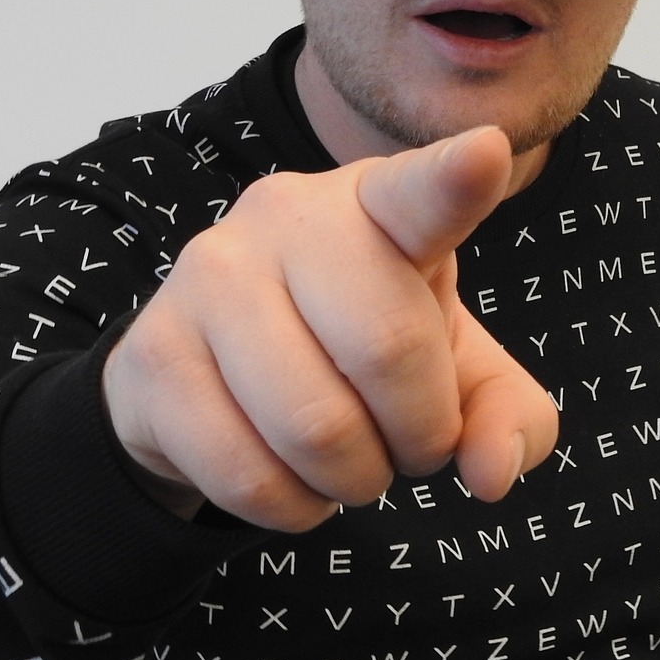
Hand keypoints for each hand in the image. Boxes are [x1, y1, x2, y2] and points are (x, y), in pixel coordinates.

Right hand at [102, 126, 558, 530]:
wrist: (210, 372)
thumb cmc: (355, 351)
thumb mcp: (451, 372)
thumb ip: (505, 415)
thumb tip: (492, 474)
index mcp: (377, 203)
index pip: (419, 193)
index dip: (455, 182)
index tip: (489, 153)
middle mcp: (286, 217)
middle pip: (386, 351)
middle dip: (419, 434)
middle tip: (408, 442)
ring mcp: (208, 278)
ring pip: (315, 428)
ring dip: (355, 479)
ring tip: (349, 459)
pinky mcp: (154, 355)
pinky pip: (249, 475)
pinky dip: (293, 507)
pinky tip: (290, 476)